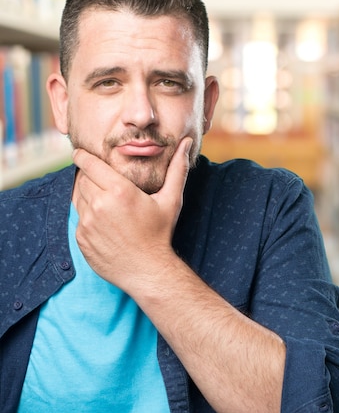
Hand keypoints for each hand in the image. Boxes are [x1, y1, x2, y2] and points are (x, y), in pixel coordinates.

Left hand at [71, 137, 191, 290]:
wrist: (148, 270)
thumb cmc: (161, 232)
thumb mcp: (171, 199)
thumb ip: (177, 169)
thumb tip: (186, 143)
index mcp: (119, 191)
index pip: (89, 164)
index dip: (83, 156)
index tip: (80, 153)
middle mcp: (99, 205)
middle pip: (82, 179)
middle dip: (88, 176)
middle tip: (100, 178)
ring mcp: (87, 223)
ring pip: (78, 197)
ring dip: (86, 193)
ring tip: (103, 198)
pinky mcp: (81, 237)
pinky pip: (79, 217)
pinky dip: (87, 214)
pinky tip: (104, 220)